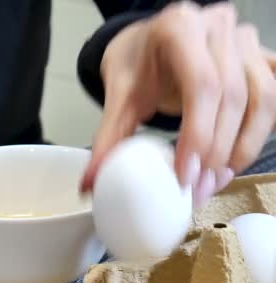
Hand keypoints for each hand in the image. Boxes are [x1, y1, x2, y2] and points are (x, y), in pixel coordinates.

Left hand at [81, 1, 275, 206]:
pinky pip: (271, 96)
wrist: (149, 43)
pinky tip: (236, 159)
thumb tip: (90, 183)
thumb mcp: (118, 96)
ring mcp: (244, 40)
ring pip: (263, 98)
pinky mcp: (258, 57)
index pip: (202, 84)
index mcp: (179, 28)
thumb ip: (107, 138)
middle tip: (198, 189)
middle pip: (234, 95)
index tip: (185, 175)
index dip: (200, 134)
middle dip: (217, 152)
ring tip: (215, 181)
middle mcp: (218, 28)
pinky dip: (259, 131)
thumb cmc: (136, 64)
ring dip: (243, 147)